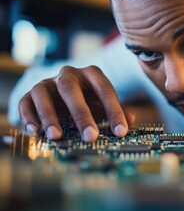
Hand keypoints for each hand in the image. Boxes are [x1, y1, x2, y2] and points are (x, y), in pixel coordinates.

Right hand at [18, 65, 134, 141]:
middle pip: (71, 88)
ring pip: (43, 93)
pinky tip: (35, 132)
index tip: (120, 131)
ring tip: (57, 136)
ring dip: (49, 115)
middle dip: (81, 113)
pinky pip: (25, 101)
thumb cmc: (89, 98)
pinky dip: (28, 116)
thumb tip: (131, 120)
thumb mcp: (104, 103)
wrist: (63, 92)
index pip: (105, 89)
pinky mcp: (30, 93)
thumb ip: (117, 110)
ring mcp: (48, 82)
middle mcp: (68, 74)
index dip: (114, 111)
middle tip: (91, 136)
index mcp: (91, 74)